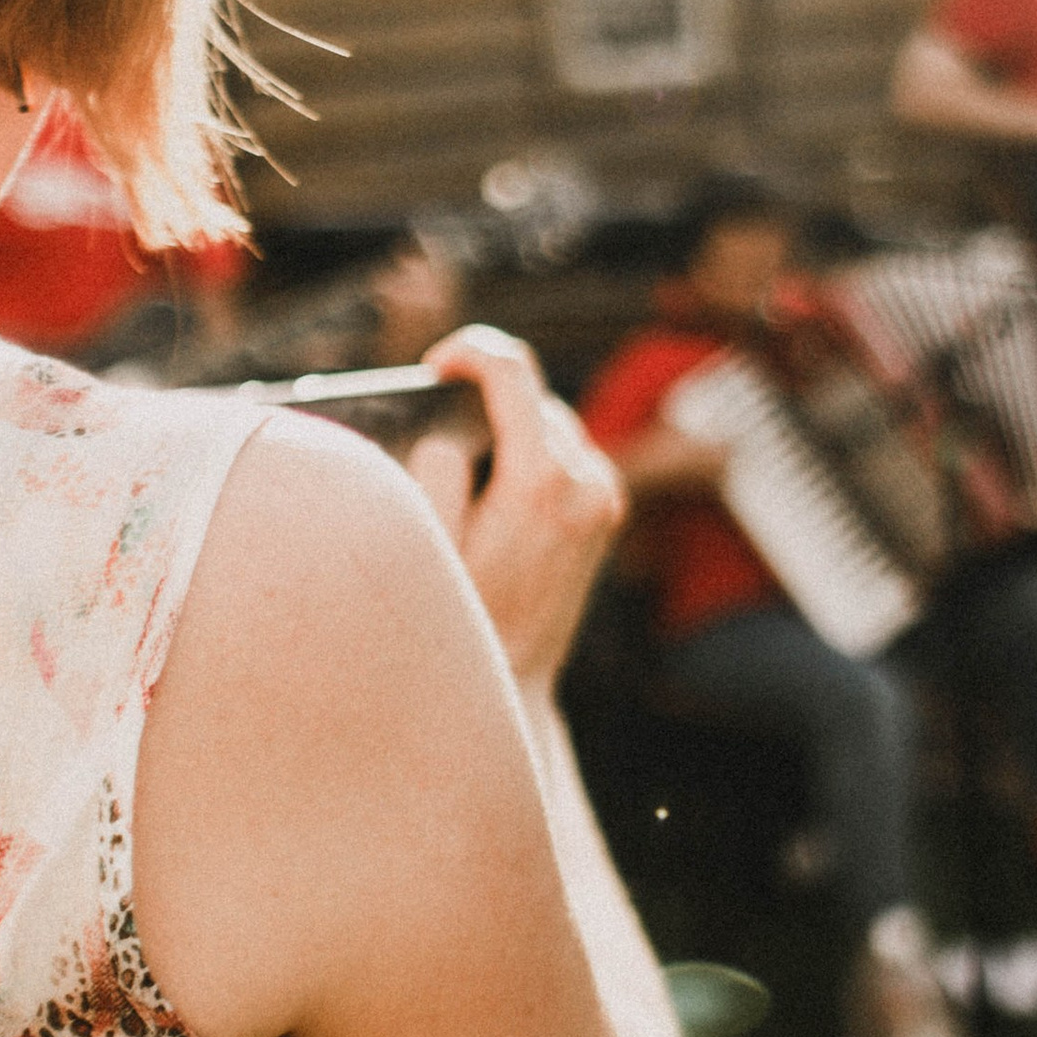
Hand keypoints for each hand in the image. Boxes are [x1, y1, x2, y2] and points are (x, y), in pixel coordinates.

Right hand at [405, 326, 625, 697]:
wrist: (511, 685)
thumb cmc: (460, 620)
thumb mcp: (429, 543)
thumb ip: (435, 471)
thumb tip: (449, 433)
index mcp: (541, 480)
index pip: (512, 372)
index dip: (469, 351)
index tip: (435, 365)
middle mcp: (587, 481)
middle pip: (531, 397)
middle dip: (482, 402)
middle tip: (435, 431)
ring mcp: (604, 494)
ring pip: (550, 423)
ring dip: (508, 430)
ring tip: (467, 477)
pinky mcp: (606, 507)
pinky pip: (564, 453)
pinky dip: (529, 455)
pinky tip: (497, 495)